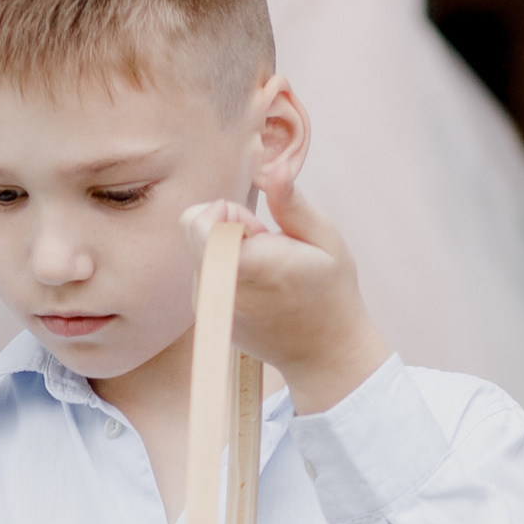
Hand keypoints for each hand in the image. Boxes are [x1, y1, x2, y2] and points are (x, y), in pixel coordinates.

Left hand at [181, 186, 389, 416]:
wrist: (325, 353)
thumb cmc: (331, 292)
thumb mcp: (325, 238)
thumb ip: (291, 202)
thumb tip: (271, 170)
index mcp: (248, 264)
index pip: (198, 220)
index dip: (226, 212)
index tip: (258, 226)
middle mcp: (220, 288)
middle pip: (192, 229)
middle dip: (225, 225)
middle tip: (264, 245)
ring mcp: (209, 306)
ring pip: (199, 250)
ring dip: (227, 249)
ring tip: (265, 270)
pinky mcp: (207, 316)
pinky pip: (203, 273)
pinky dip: (225, 270)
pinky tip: (257, 287)